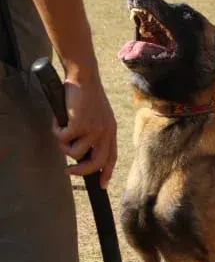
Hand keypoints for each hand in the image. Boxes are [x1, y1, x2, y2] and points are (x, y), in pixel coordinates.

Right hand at [53, 71, 116, 188]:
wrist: (84, 77)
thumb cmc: (87, 95)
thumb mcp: (98, 115)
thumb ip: (95, 132)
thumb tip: (81, 153)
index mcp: (111, 130)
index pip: (112, 156)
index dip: (107, 172)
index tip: (102, 185)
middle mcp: (105, 132)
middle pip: (95, 162)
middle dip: (80, 171)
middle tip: (68, 172)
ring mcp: (93, 129)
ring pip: (73, 152)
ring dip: (63, 143)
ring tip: (61, 128)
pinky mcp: (79, 125)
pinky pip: (62, 138)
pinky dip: (56, 129)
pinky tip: (58, 119)